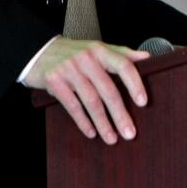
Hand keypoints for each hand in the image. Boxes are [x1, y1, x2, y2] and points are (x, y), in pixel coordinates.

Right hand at [23, 37, 148, 144]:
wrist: (39, 51)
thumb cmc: (73, 52)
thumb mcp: (97, 48)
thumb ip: (121, 54)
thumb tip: (147, 59)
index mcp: (100, 50)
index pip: (123, 65)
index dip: (135, 84)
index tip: (143, 102)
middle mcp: (86, 58)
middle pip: (108, 90)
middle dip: (120, 114)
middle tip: (130, 133)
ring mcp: (69, 69)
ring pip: (91, 101)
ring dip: (103, 123)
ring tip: (112, 138)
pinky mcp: (55, 81)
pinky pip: (72, 105)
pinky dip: (83, 122)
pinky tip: (91, 133)